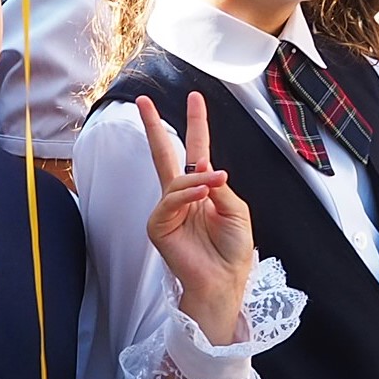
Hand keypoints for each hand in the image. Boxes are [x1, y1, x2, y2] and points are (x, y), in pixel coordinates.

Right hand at [138, 93, 253, 346]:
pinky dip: (187, 194)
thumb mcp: (236, 210)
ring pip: (175, 180)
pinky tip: (202, 195)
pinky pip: (170, 201)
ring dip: (199, 178)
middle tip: (142, 100)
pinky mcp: (158, 225)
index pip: (196, 149)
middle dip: (153, 126)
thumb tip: (203, 164)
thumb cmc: (233, 250)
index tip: (195, 98)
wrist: (224, 280)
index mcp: (202, 188)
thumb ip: (219, 186)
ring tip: (216, 184)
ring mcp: (168, 209)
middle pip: (163, 153)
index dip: (196, 123)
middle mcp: (181, 195)